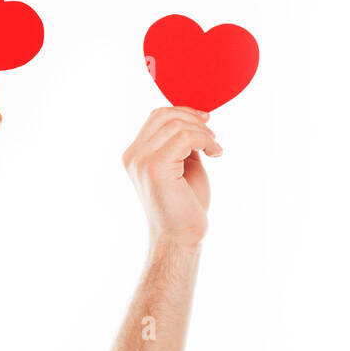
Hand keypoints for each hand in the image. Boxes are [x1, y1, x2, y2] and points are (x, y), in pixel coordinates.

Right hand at [122, 107, 220, 247]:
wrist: (181, 238)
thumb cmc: (184, 206)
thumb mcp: (182, 165)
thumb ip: (181, 143)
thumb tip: (194, 119)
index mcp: (135, 154)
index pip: (156, 117)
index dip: (183, 112)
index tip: (206, 121)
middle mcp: (133, 155)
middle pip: (164, 115)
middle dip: (193, 119)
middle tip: (212, 137)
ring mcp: (141, 161)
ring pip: (176, 124)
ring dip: (202, 132)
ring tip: (214, 148)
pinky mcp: (155, 167)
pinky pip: (184, 137)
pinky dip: (205, 140)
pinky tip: (215, 154)